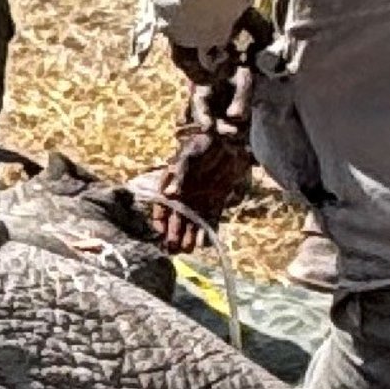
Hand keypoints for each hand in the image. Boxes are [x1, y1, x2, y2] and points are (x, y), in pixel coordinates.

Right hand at [140, 119, 257, 251]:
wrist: (229, 138)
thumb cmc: (203, 142)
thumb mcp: (188, 156)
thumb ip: (178, 175)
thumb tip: (169, 194)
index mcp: (173, 181)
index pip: (163, 204)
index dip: (160, 219)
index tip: (160, 232)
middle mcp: (185, 192)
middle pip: (177, 217)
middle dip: (174, 233)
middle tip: (172, 248)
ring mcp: (201, 197)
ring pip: (193, 220)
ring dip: (189, 235)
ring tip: (186, 250)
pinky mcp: (216, 199)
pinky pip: (210, 218)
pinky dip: (207, 230)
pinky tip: (203, 243)